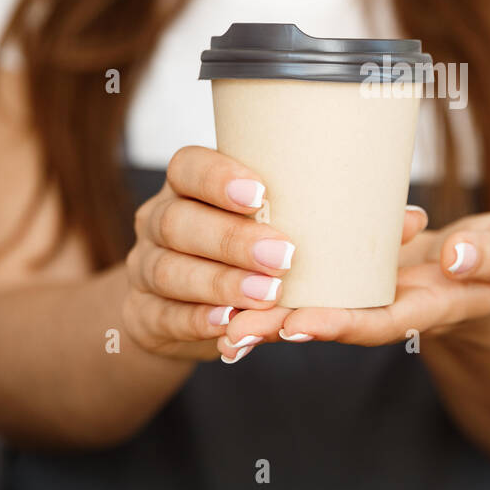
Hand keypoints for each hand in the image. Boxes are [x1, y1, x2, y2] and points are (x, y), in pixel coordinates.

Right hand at [122, 146, 298, 360]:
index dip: (218, 178)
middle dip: (232, 239)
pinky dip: (198, 319)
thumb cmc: (242, 251)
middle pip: (177, 221)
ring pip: (169, 270)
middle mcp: (157, 222)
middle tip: (282, 255)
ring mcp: (144, 269)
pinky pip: (164, 316)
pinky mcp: (143, 315)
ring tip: (266, 295)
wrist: (181, 310)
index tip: (261, 194)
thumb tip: (345, 202)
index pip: (187, 167)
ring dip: (221, 283)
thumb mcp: (256, 222)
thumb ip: (282, 211)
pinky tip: (229, 322)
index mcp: (184, 187)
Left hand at [216, 212, 489, 361]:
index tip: (297, 325)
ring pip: (309, 307)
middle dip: (281, 328)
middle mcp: (387, 308)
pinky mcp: (348, 275)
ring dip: (264, 315)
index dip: (339, 324)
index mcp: (428, 306)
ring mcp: (364, 295)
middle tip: (232, 333)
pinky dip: (272, 286)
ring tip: (217, 320)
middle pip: (330, 322)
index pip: (380, 320)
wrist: (484, 271)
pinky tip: (230, 284)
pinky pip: (307, 285)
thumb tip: (458, 257)